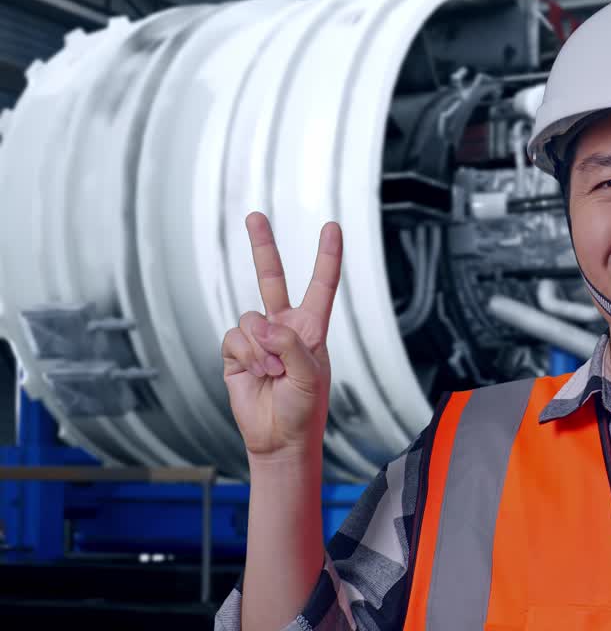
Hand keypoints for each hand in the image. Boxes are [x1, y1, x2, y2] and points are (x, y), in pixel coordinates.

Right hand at [222, 212, 341, 459]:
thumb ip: (290, 344)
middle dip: (262, 246)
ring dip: (262, 349)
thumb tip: (262, 325)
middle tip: (255, 216)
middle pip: (272, 278)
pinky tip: (257, 375)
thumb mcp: (310, 375)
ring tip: (273, 373)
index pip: (321, 285)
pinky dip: (247, 357)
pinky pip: (235, 338)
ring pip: (250, 319)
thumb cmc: (304, 409)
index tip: (332, 227)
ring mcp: (258, 339)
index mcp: (312, 328)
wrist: (278, 438)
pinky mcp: (236, 353)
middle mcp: (284, 327)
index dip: (327, 256)